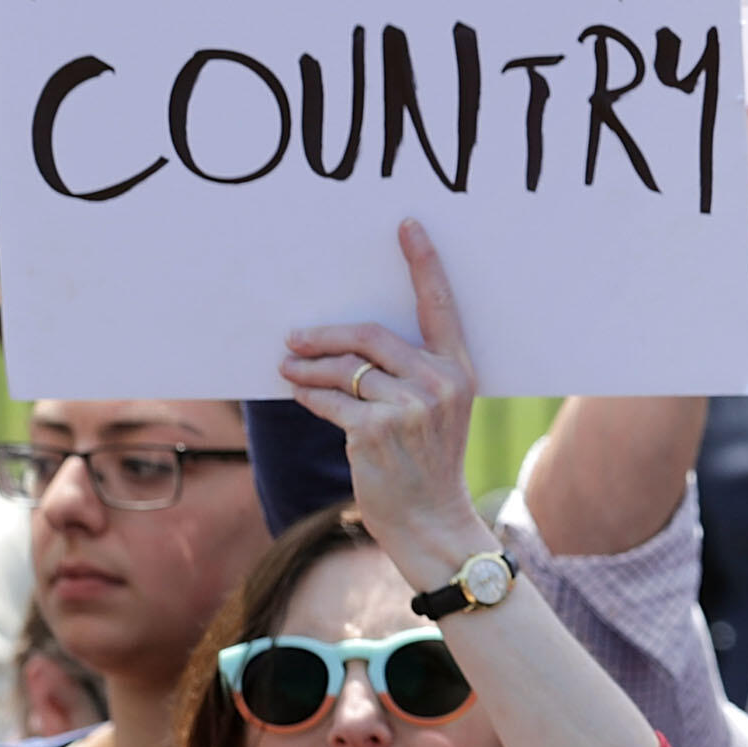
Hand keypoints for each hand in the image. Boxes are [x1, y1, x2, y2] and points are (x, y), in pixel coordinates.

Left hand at [278, 221, 499, 591]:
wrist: (432, 520)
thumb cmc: (427, 463)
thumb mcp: (434, 413)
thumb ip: (408, 374)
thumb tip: (345, 345)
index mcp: (460, 370)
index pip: (440, 306)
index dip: (423, 264)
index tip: (407, 226)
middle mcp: (440, 383)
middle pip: (369, 335)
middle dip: (324, 335)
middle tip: (294, 338)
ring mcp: (410, 407)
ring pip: (343, 368)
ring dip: (307, 366)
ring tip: (287, 367)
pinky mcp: (377, 430)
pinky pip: (328, 399)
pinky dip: (307, 394)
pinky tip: (298, 393)